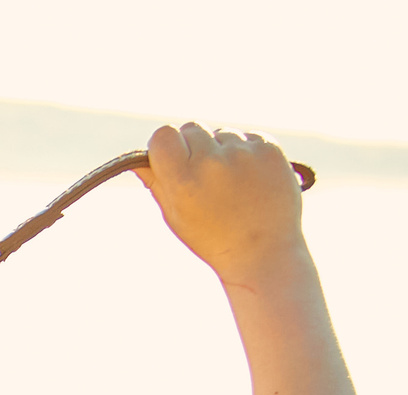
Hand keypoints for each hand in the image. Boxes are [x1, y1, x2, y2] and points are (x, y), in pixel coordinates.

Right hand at [138, 123, 305, 286]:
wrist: (262, 251)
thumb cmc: (211, 237)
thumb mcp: (174, 215)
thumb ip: (157, 183)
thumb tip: (139, 160)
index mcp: (184, 180)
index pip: (164, 134)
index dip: (165, 145)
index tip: (172, 158)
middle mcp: (213, 162)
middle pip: (192, 128)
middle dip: (194, 145)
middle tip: (203, 173)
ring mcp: (244, 154)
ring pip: (222, 133)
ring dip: (222, 149)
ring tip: (231, 181)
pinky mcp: (270, 150)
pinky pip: (249, 137)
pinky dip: (247, 152)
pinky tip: (250, 178)